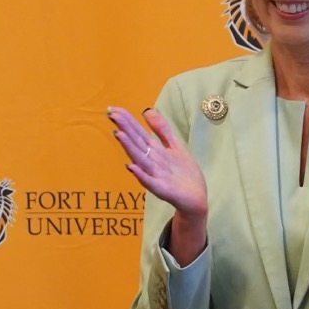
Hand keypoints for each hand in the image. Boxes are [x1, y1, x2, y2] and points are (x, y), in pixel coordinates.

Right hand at [108, 106, 208, 264]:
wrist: (196, 199)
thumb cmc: (184, 174)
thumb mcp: (174, 146)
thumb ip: (161, 130)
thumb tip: (147, 111)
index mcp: (155, 151)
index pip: (139, 133)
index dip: (128, 121)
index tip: (114, 109)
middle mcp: (152, 162)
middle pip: (137, 143)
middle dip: (125, 129)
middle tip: (112, 116)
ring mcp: (155, 176)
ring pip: (141, 159)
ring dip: (129, 148)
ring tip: (119, 135)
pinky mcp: (162, 190)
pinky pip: (150, 182)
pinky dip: (141, 175)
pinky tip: (132, 167)